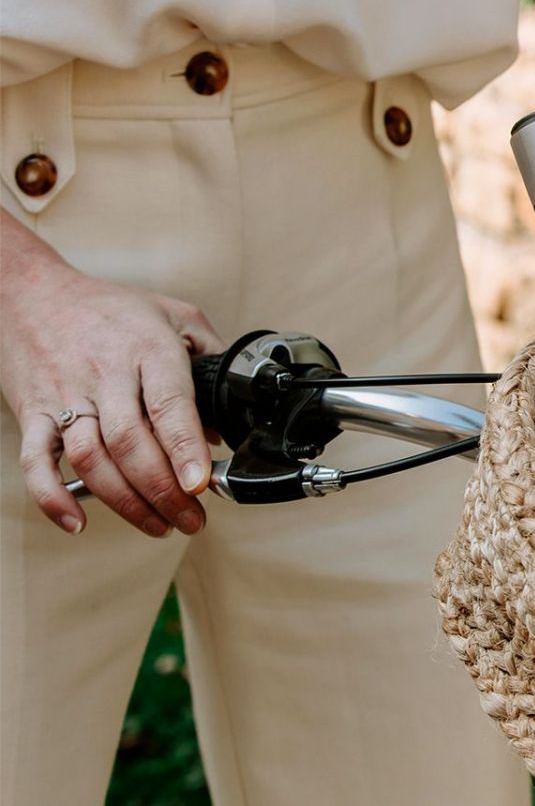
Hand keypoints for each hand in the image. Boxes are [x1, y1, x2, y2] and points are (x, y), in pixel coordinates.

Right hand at [1, 252, 223, 536]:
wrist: (31, 292)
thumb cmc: (110, 308)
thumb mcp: (175, 315)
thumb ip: (209, 357)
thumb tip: (222, 421)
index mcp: (147, 349)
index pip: (168, 403)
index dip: (185, 448)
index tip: (200, 483)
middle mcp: (105, 374)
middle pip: (130, 443)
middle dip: (163, 491)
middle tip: (191, 518)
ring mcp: (65, 395)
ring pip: (89, 459)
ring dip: (123, 502)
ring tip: (157, 524)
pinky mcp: (31, 412)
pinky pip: (35, 461)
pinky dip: (52, 496)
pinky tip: (76, 522)